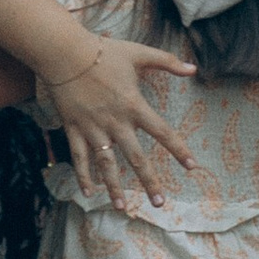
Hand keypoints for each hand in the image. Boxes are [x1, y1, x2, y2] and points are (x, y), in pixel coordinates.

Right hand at [45, 32, 197, 209]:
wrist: (64, 53)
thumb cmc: (103, 52)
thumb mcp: (139, 53)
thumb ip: (167, 62)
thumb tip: (193, 68)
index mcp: (134, 105)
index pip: (163, 132)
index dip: (179, 150)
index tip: (192, 167)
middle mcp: (115, 122)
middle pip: (136, 158)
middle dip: (149, 182)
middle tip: (159, 204)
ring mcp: (93, 128)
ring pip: (106, 164)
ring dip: (114, 186)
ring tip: (122, 207)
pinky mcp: (74, 128)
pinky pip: (79, 157)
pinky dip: (83, 175)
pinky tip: (89, 193)